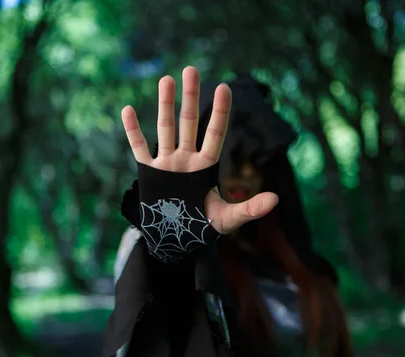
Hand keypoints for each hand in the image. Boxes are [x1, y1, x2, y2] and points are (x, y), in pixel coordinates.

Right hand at [121, 66, 277, 233]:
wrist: (176, 239)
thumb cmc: (203, 227)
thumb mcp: (227, 219)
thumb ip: (249, 209)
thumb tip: (275, 200)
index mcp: (206, 166)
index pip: (215, 134)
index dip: (220, 112)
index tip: (225, 87)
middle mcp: (187, 159)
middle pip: (189, 122)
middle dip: (190, 97)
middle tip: (190, 70)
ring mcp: (167, 163)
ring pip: (165, 128)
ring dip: (165, 105)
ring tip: (166, 79)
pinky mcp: (148, 172)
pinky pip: (138, 147)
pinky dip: (132, 130)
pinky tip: (128, 109)